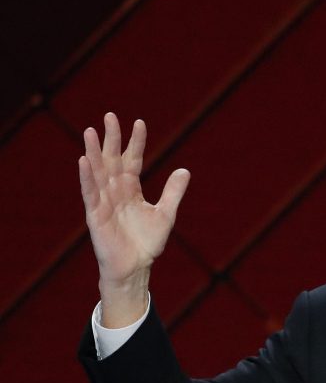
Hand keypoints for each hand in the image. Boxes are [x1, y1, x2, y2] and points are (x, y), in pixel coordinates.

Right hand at [79, 113, 189, 325]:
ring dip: (94, 152)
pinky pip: (90, 192)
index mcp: (132, 189)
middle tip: (110, 115)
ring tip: (91, 131)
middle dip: (111, 139)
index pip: (133, 160)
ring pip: (98, 172)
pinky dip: (87, 177)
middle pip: (112, 159)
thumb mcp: (166, 214)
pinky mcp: (95, 214)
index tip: (139, 122)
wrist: (136, 267)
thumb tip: (184, 170)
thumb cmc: (147, 242)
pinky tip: (84, 160)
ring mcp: (104, 201)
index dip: (135, 142)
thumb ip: (173, 192)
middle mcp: (116, 191)